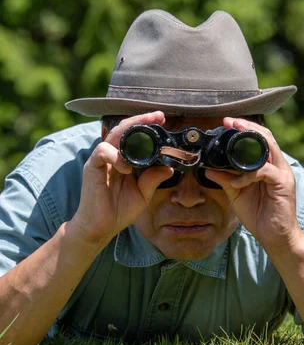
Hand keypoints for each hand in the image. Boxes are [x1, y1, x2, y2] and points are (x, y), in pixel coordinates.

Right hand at [69, 111, 173, 246]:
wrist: (101, 227)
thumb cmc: (119, 210)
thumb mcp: (143, 194)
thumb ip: (153, 179)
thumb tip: (169, 167)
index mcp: (124, 159)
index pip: (134, 136)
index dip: (146, 125)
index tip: (162, 119)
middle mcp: (112, 156)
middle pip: (123, 129)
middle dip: (140, 120)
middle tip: (157, 117)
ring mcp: (102, 160)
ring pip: (113, 135)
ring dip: (129, 133)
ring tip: (145, 139)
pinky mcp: (92, 168)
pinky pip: (102, 151)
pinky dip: (115, 156)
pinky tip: (125, 168)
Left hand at [205, 117, 301, 252]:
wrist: (275, 237)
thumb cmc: (259, 214)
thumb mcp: (236, 193)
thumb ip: (224, 178)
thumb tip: (207, 168)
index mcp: (268, 164)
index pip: (259, 138)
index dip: (244, 128)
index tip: (226, 122)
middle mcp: (278, 165)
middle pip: (266, 137)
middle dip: (246, 128)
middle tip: (228, 123)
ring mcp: (283, 174)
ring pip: (268, 149)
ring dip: (248, 144)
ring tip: (230, 143)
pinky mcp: (284, 184)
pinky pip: (264, 172)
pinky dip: (248, 175)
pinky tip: (236, 182)